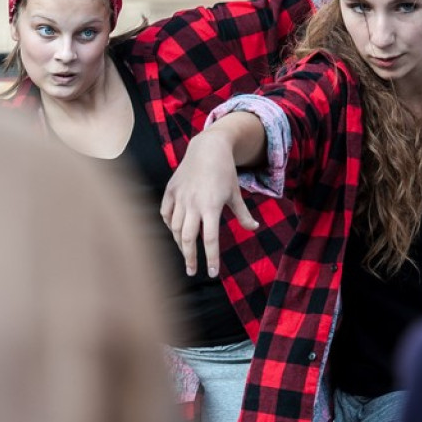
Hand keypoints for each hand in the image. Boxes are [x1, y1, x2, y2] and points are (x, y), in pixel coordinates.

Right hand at [160, 131, 258, 277]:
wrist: (208, 148)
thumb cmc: (225, 172)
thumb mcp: (235, 193)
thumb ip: (243, 213)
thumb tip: (254, 228)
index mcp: (211, 207)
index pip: (210, 239)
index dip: (211, 258)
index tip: (213, 273)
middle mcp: (193, 204)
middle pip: (188, 238)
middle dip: (190, 258)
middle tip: (192, 271)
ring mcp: (180, 197)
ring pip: (175, 228)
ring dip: (180, 244)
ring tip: (186, 254)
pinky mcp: (171, 190)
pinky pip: (166, 213)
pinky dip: (169, 224)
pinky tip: (175, 231)